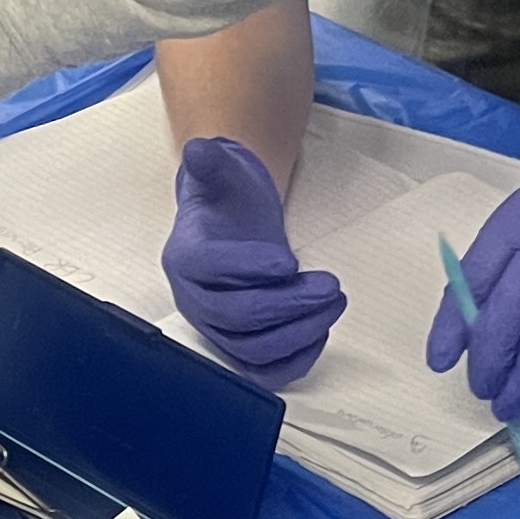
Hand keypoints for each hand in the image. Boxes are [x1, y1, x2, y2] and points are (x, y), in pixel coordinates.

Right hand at [162, 138, 345, 383]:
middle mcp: (195, 300)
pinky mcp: (241, 348)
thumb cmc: (227, 202)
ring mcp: (217, 330)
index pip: (209, 272)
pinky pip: (266, 370)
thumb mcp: (221, 174)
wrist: (230, 227)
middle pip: (237, 317)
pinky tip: (322, 330)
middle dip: (288, 304)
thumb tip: (199, 147)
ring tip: (334, 301)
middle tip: (331, 285)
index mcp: (185, 258)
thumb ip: (211, 162)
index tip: (289, 261)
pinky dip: (296, 359)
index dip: (248, 269)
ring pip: (254, 350)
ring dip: (300, 331)